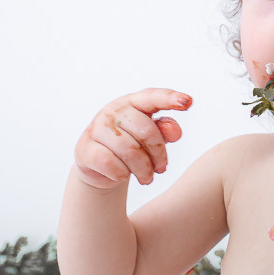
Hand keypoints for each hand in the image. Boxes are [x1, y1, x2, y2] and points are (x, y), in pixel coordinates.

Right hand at [73, 88, 190, 189]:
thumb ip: (165, 130)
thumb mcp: (151, 138)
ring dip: (143, 170)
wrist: (100, 167)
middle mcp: (113, 111)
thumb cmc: (132, 146)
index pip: (152, 97)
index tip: (188, 102)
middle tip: (162, 169)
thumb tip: (175, 130)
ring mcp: (96, 128)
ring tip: (147, 177)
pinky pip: (111, 164)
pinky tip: (124, 176)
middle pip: (145, 131)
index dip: (170, 98)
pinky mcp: (85, 149)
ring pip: (129, 151)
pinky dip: (122, 174)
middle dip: (159, 154)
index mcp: (132, 103)